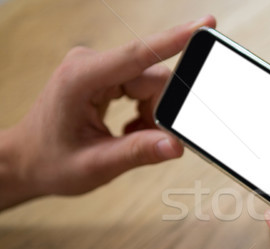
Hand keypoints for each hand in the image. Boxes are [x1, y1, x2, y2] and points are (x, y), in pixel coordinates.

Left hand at [0, 16, 215, 209]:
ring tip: (130, 139)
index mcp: (80, 79)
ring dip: (152, 116)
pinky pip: (145, 88)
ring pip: (152, 84)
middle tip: (148, 142)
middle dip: (159, 113)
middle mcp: (90, 64)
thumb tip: (175, 145)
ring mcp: (99, 67)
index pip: (136, 55)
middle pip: (153, 78)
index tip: (204, 26)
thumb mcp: (95, 165)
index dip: (174, 40)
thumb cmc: (52, 161)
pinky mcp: (107, 75)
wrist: (28, 159)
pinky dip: (146, 113)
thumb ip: (137, 153)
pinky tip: (128, 131)